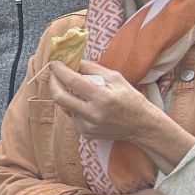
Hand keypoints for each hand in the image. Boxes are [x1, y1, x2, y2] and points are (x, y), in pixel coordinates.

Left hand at [46, 61, 169, 143]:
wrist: (141, 126)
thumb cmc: (131, 99)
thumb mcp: (116, 78)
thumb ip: (92, 69)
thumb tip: (73, 61)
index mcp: (102, 98)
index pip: (73, 82)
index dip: (60, 70)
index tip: (54, 63)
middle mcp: (92, 114)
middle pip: (59, 97)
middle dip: (53, 82)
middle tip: (53, 73)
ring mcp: (87, 126)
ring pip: (66, 106)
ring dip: (69, 95)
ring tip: (84, 93)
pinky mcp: (85, 133)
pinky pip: (73, 116)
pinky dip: (76, 107)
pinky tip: (90, 106)